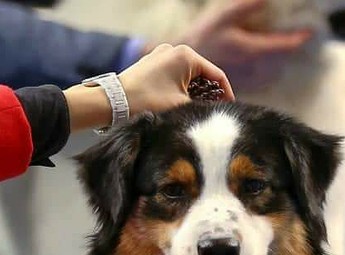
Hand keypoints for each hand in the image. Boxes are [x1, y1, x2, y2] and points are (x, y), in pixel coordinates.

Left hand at [64, 43, 233, 130]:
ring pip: (190, 75)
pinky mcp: (154, 63)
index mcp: (186, 56)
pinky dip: (184, 88)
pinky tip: (185, 103)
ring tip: (201, 110)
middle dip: (211, 94)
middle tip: (216, 112)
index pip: (217, 75)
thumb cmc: (148, 102)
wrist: (114, 102)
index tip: (230, 110)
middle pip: (204, 74)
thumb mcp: (182, 106)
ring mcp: (163, 55)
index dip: (227, 95)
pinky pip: (177, 74)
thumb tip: (217, 113)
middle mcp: (175, 50)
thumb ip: (204, 107)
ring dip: (197, 92)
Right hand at [176, 0, 312, 91]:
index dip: (299, 39)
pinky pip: (266, 82)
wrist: (187, 65)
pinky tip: (263, 64)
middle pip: (283, 61)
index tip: (309, 33)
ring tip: (277, 50)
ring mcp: (252, 81)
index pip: (284, 46)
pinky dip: (270, 72)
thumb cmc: (204, 38)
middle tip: (293, 38)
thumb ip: (246, 7)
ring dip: (280, 61)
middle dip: (288, 49)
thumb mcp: (223, 16)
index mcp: (252, 50)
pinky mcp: (246, 88)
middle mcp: (255, 68)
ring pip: (276, 72)